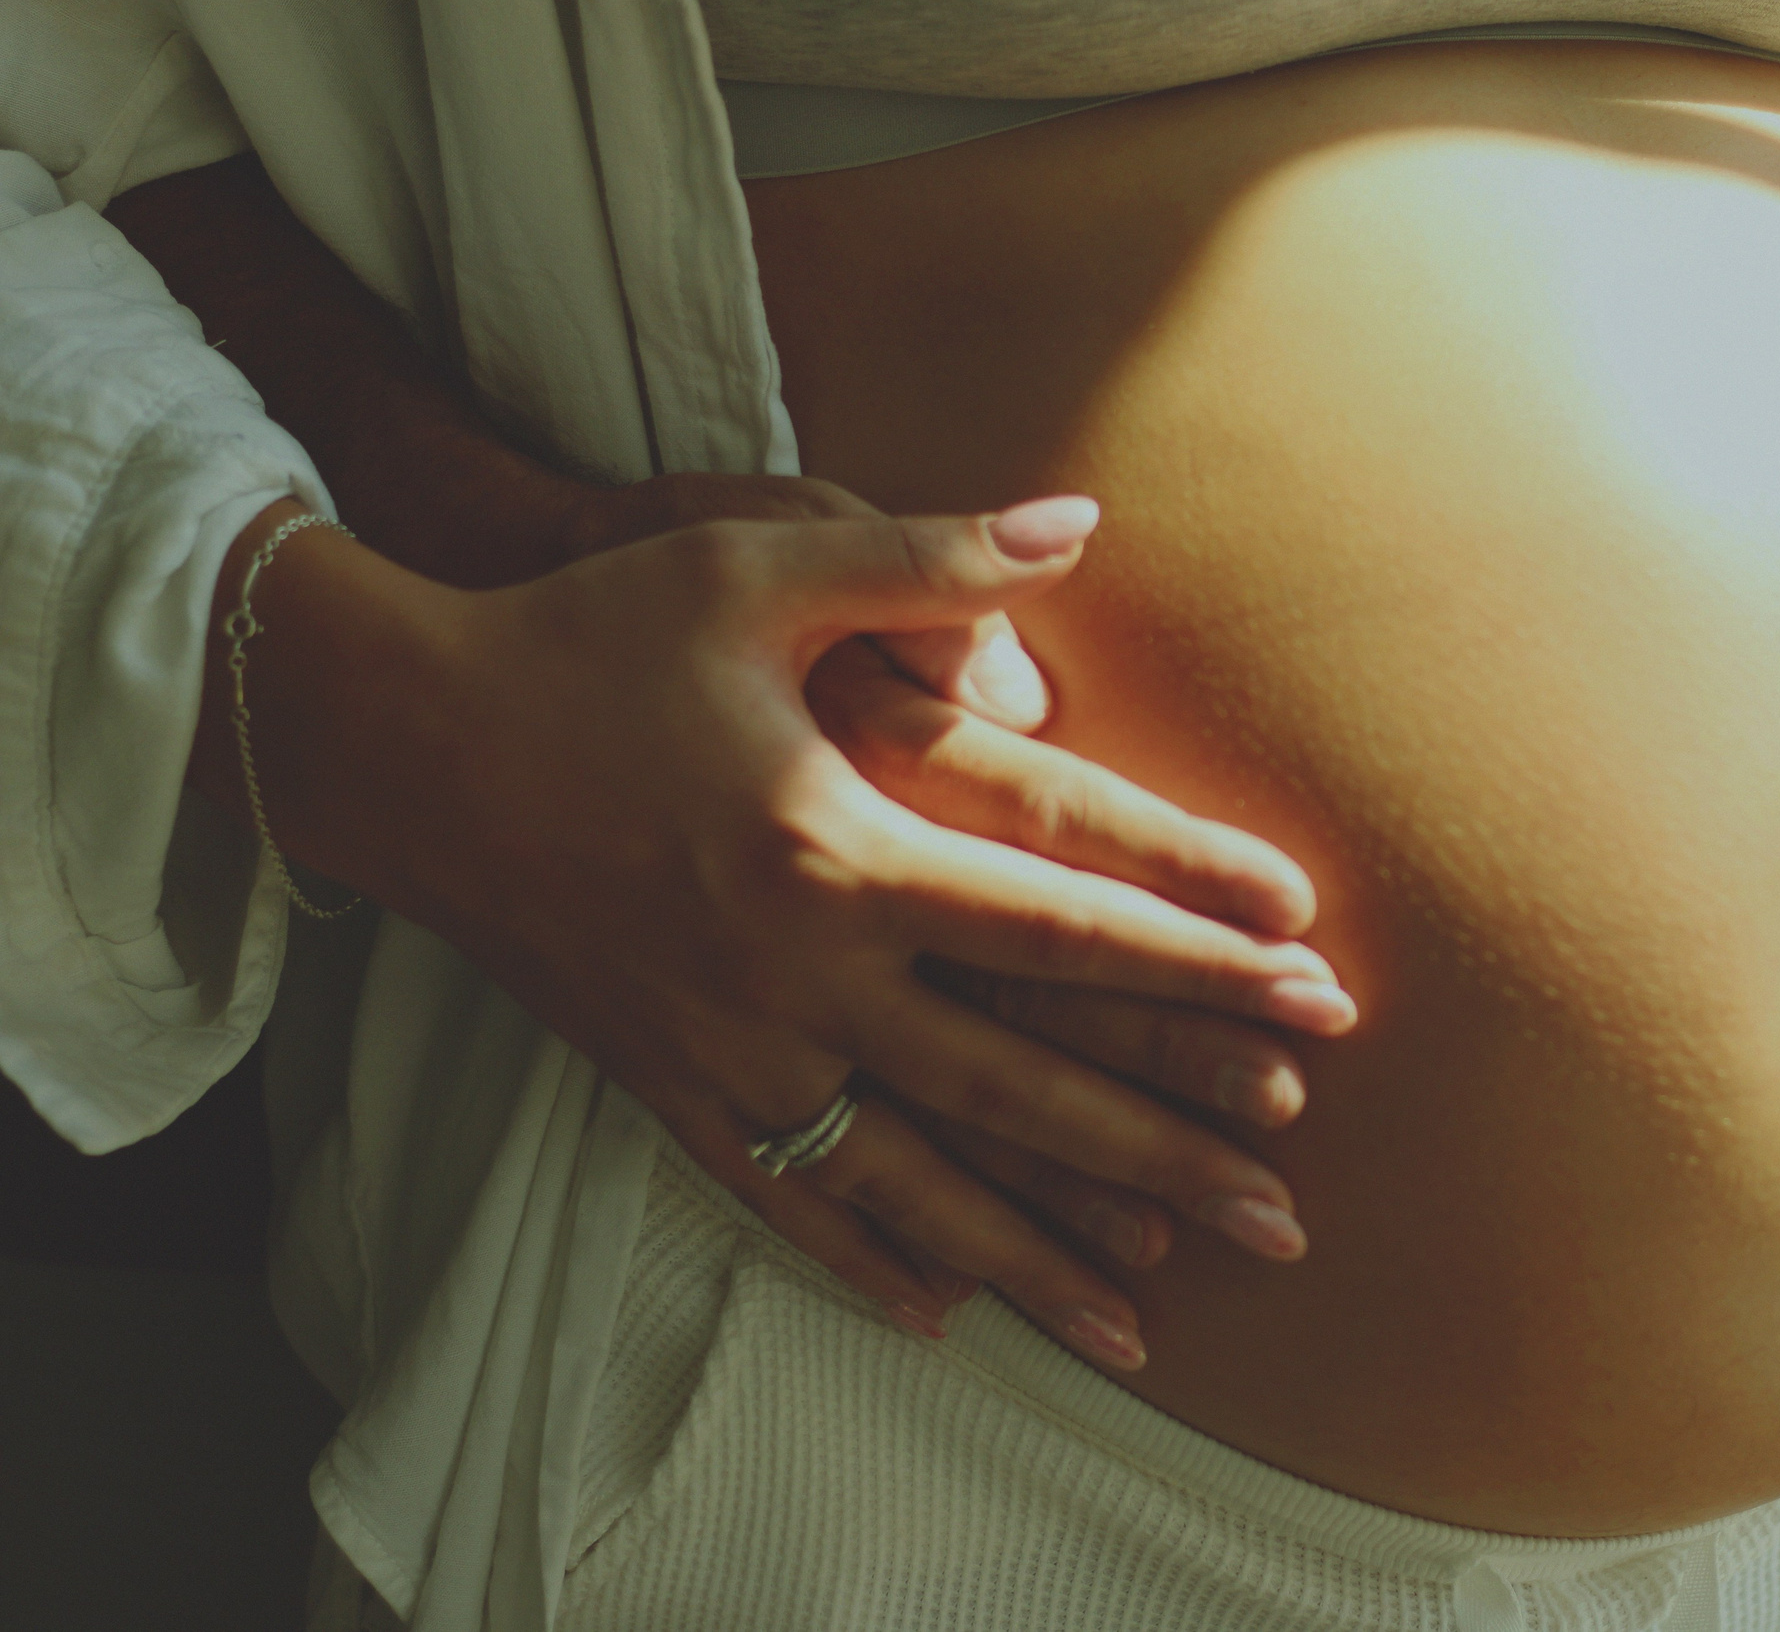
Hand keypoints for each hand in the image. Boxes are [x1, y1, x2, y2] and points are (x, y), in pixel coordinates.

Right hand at [251, 496, 1348, 1370]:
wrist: (401, 741)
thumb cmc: (588, 637)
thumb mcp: (755, 565)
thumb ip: (929, 560)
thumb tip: (1080, 519)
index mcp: (838, 843)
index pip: (1064, 920)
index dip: (1200, 958)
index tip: (1316, 995)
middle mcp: (798, 972)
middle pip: (1021, 1085)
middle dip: (1167, 1148)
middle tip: (1290, 1208)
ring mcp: (732, 1048)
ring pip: (916, 1181)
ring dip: (1041, 1254)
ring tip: (1151, 1324)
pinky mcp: (670, 1086)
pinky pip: (787, 1197)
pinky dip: (871, 1258)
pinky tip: (945, 1311)